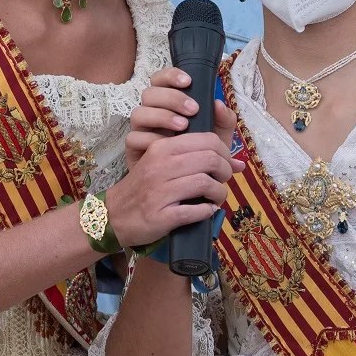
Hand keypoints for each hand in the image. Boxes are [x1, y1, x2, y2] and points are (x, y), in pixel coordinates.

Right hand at [107, 72, 241, 249]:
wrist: (115, 214)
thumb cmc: (145, 185)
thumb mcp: (162, 161)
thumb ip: (196, 155)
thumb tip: (239, 162)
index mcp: (162, 148)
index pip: (207, 139)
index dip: (224, 151)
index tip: (224, 162)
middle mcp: (160, 166)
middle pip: (210, 159)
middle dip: (225, 171)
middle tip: (223, 179)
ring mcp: (160, 192)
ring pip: (206, 184)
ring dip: (219, 193)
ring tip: (216, 196)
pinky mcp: (161, 216)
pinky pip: (196, 211)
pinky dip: (207, 211)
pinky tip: (206, 210)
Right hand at [128, 67, 237, 170]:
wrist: (176, 196)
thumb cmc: (196, 163)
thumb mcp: (215, 142)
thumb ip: (223, 124)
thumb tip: (221, 106)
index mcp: (167, 107)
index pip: (160, 81)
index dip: (170, 76)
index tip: (188, 81)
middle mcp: (151, 117)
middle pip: (150, 93)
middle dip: (172, 97)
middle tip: (193, 109)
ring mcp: (140, 133)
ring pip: (138, 113)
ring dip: (161, 115)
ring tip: (183, 126)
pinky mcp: (132, 153)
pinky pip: (133, 139)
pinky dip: (149, 140)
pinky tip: (166, 145)